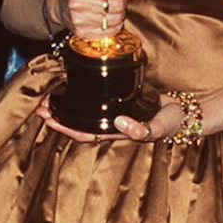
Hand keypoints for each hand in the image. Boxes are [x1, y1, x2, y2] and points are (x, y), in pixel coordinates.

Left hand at [37, 93, 184, 145]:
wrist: (183, 114)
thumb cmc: (171, 122)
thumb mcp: (159, 126)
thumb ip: (142, 129)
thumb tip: (120, 122)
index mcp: (116, 133)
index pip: (83, 133)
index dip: (64, 127)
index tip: (48, 118)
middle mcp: (111, 126)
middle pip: (77, 125)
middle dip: (58, 117)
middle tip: (39, 105)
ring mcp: (113, 116)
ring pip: (83, 115)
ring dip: (66, 108)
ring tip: (49, 98)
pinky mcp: (118, 103)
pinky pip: (93, 104)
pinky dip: (80, 98)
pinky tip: (73, 89)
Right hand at [63, 0, 135, 39]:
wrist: (62, 4)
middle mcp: (77, 3)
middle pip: (116, 6)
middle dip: (121, 2)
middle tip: (114, 0)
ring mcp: (79, 20)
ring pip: (115, 20)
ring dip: (118, 15)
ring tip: (110, 9)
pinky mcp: (82, 33)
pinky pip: (110, 31)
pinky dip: (113, 26)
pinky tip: (106, 18)